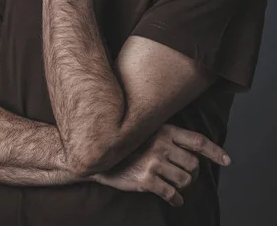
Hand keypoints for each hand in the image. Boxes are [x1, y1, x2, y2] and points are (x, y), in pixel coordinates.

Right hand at [89, 123, 230, 206]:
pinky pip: (172, 194)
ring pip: (185, 180)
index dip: (215, 151)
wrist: (102, 154)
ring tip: (176, 184)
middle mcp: (161, 145)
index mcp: (165, 130)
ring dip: (184, 185)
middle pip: (194, 164)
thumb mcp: (149, 131)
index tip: (227, 160)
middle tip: (186, 174)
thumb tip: (194, 150)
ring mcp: (154, 162)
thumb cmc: (130, 143)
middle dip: (193, 172)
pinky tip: (175, 199)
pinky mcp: (147, 180)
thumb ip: (169, 137)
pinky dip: (177, 199)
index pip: (197, 141)